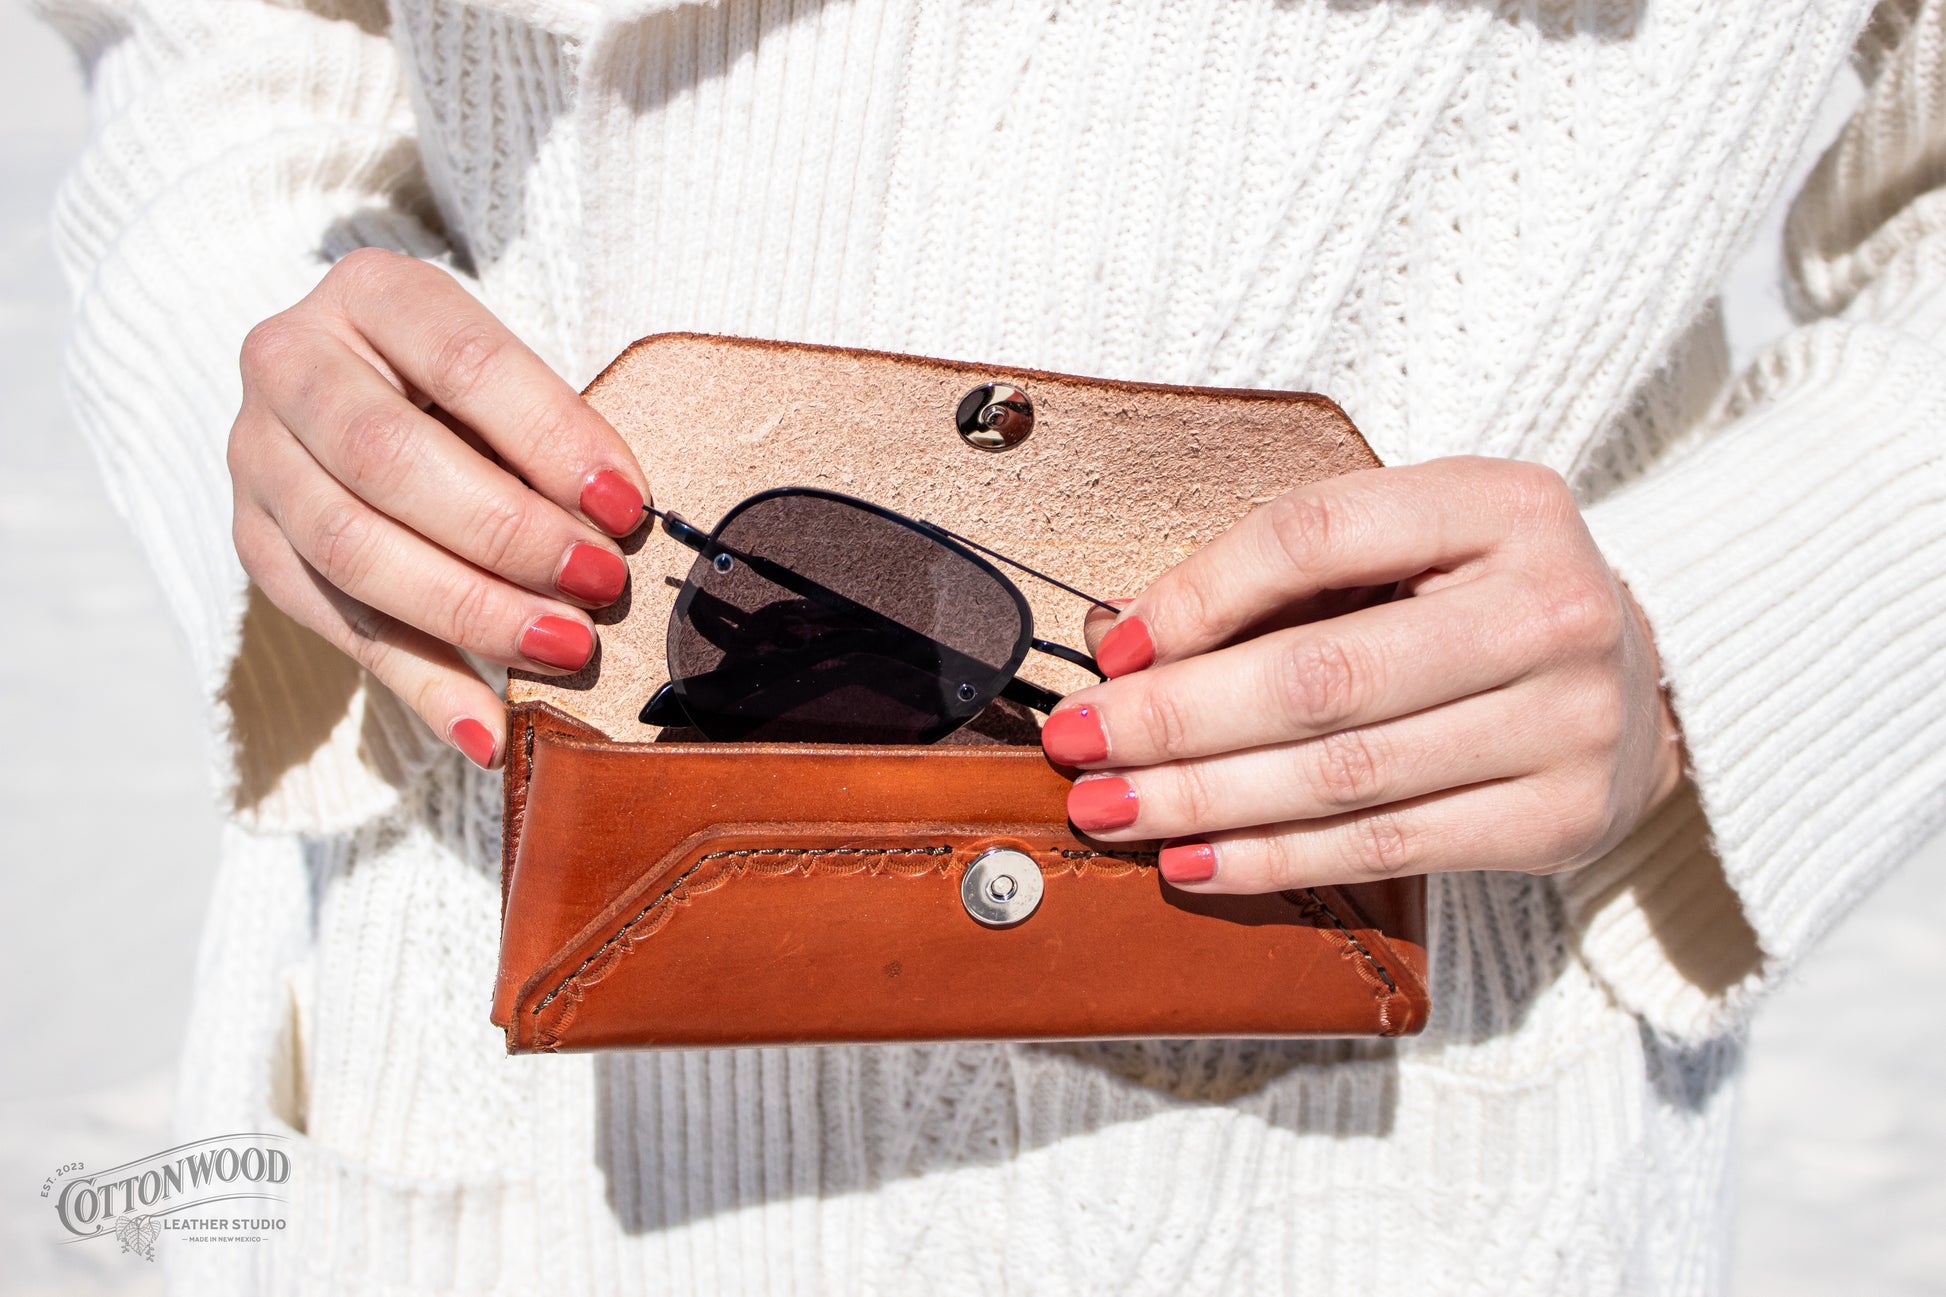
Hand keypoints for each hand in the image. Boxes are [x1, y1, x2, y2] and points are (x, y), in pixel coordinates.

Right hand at [227, 248, 650, 769]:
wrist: (360, 388)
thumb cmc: (470, 389)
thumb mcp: (508, 380)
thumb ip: (550, 437)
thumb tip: (624, 528)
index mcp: (371, 294)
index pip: (464, 361)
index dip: (550, 436)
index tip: (627, 506)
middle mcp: (290, 365)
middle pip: (390, 461)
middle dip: (509, 535)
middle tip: (600, 585)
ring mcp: (258, 458)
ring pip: (353, 550)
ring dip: (470, 612)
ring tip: (566, 650)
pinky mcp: (255, 545)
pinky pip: (342, 629)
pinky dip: (426, 687)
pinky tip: (490, 732)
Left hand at [1040, 457, 1683, 891]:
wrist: (1643, 684)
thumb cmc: (1485, 603)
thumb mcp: (1411, 545)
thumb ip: (1288, 579)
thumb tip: (1128, 646)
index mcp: (1503, 506)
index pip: (1318, 536)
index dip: (1199, 594)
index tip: (1112, 650)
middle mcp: (1550, 608)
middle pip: (1323, 677)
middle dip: (1177, 720)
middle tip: (1080, 745)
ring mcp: (1568, 721)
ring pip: (1344, 775)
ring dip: (1203, 801)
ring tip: (1112, 810)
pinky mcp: (1560, 819)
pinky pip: (1386, 847)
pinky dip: (1275, 860)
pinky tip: (1196, 861)